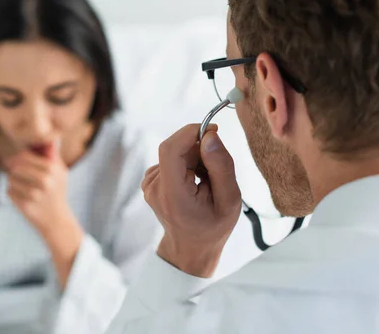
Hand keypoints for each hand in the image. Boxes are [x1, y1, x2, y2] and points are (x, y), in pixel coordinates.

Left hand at [5, 143, 74, 236]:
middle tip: (15, 173)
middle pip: (16, 167)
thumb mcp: (60, 172)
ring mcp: (35, 194)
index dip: (16, 158)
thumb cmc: (57, 191)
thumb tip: (48, 139)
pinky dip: (12, 193)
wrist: (56, 219)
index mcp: (52, 169)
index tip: (13, 162)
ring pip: (10, 179)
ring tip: (21, 186)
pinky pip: (9, 191)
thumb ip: (52, 156)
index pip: (24, 157)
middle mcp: (45, 181)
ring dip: (12, 182)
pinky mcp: (25, 205)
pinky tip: (22, 197)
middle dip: (13, 170)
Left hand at [142, 124, 241, 277]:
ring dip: (194, 158)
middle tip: (216, 170)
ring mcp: (149, 185)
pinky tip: (195, 182)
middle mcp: (154, 188)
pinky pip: (170, 160)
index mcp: (172, 195)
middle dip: (199, 149)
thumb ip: (221, 166)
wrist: (191, 247)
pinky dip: (186, 164)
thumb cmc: (213, 226)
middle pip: (175, 149)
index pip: (171, 149)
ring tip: (206, 182)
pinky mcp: (150, 180)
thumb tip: (210, 136)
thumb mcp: (229, 200)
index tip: (214, 131)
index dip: (191, 132)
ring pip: (174, 153)